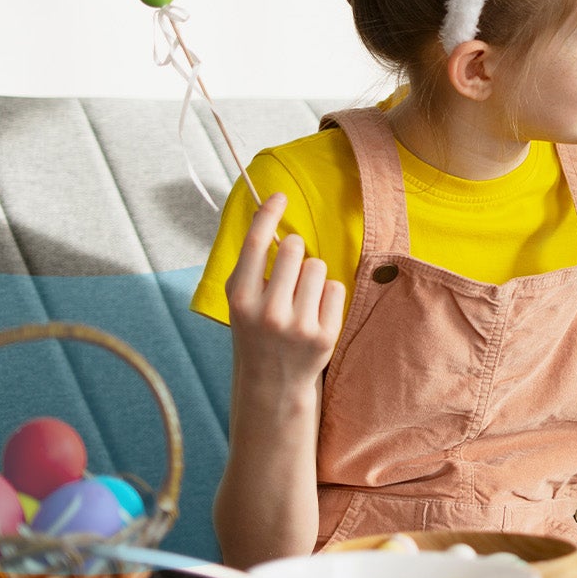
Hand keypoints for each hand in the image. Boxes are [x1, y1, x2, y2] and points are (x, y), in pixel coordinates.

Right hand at [225, 193, 344, 392]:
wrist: (271, 382)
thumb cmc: (257, 329)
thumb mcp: (242, 299)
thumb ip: (252, 265)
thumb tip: (271, 216)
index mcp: (240, 298)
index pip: (255, 245)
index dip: (268, 214)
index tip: (280, 195)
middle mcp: (267, 312)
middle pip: (294, 249)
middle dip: (296, 252)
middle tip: (290, 272)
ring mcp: (297, 325)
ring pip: (318, 266)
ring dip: (313, 275)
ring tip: (301, 297)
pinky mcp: (324, 335)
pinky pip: (336, 288)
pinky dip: (328, 294)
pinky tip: (315, 312)